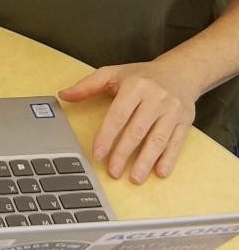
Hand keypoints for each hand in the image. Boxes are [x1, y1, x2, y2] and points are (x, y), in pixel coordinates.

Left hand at [59, 61, 199, 182]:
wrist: (181, 71)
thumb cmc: (141, 76)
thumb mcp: (113, 74)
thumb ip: (87, 85)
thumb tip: (63, 95)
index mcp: (135, 86)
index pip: (118, 115)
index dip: (107, 135)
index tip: (98, 153)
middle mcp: (156, 98)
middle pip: (137, 130)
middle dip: (124, 153)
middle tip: (113, 172)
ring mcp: (173, 111)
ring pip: (158, 139)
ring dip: (146, 161)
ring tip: (135, 178)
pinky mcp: (186, 121)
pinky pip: (177, 142)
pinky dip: (169, 159)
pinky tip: (160, 172)